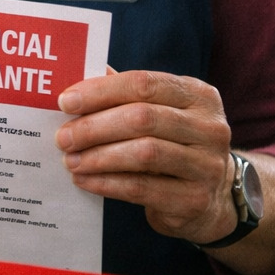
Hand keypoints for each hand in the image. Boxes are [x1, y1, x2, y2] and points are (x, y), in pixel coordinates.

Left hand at [55, 70, 240, 244]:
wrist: (212, 197)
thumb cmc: (172, 145)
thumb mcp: (160, 114)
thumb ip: (126, 95)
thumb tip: (78, 76)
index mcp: (198, 95)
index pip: (144, 84)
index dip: (101, 91)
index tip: (65, 102)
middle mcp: (209, 127)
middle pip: (143, 118)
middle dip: (95, 127)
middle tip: (63, 138)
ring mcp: (207, 165)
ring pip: (144, 153)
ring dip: (99, 156)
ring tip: (70, 161)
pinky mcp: (195, 199)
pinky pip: (142, 188)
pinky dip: (107, 183)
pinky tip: (84, 180)